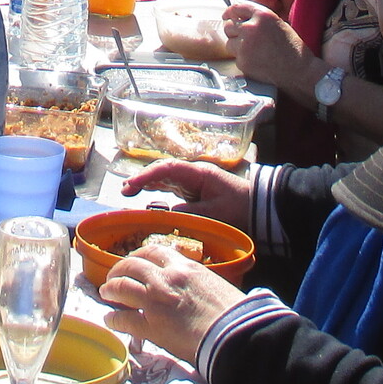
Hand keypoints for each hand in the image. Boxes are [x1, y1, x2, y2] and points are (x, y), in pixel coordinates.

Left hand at [100, 244, 247, 364]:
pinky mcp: (151, 326)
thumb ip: (195, 279)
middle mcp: (165, 278)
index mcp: (183, 265)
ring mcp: (155, 301)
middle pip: (131, 265)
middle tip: (115, 276)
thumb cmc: (232, 311)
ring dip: (111, 288)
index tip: (135, 261)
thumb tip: (192, 286)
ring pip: (122, 287)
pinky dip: (113, 318)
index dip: (139, 255)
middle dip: (119, 269)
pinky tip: (109, 319)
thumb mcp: (213, 282)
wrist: (233, 334)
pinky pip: (124, 319)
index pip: (153, 251)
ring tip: (106, 292)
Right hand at [120, 159, 251, 228]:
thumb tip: (168, 213)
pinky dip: (155, 188)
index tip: (131, 186)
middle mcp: (192, 174)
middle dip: (142, 179)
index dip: (147, 176)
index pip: (167, 169)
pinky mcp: (192, 190)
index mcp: (198, 173)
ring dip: (146, 183)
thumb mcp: (216, 214)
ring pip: (164, 178)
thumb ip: (191, 213)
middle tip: (124, 191)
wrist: (258, 207)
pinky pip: (170, 186)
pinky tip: (144, 193)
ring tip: (127, 191)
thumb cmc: (240, 208)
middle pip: (162, 171)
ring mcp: (191, 181)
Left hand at [223, 0, 313, 90]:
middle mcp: (250, 28)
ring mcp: (244, 46)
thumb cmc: (292, 46)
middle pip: (228, 26)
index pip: (236, 8)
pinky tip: (256, 60)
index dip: (230, 12)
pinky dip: (243, 59)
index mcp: (261, 14)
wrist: (299, 70)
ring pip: (229, 42)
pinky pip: (236, 58)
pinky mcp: (243, 62)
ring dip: (236, 45)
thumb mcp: (277, 22)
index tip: (228, 16)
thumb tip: (238, 17)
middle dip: (233, 30)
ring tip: (252, 50)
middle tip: (241, 36)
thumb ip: (258, 17)